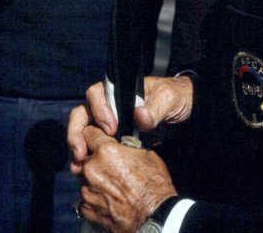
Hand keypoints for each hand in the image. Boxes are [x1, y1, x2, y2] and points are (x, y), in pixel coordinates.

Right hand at [68, 75, 193, 174]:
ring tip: (77, 166)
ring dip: (77, 147)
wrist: (186, 111)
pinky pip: (95, 146)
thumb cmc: (176, 97)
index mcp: (120, 91)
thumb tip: (139, 117)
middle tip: (80, 153)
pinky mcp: (115, 140)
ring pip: (85, 131)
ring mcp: (111, 122)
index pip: (97, 94)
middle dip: (77, 132)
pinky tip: (85, 171)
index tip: (110, 129)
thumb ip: (155, 107)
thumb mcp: (169, 99)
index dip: (98, 110)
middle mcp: (110, 105)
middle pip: (83, 113)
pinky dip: (88, 158)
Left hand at [79, 128, 176, 232]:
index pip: (88, 134)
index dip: (94, 136)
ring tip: (111, 186)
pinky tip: (108, 199)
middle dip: (94, 160)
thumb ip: (126, 148)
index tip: (98, 140)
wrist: (154, 217)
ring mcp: (87, 191)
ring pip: (84, 179)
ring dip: (94, 180)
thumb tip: (122, 148)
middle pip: (84, 158)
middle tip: (109, 166)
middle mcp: (91, 169)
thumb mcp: (146, 155)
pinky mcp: (87, 210)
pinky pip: (85, 199)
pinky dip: (94, 198)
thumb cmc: (154, 185)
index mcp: (105, 151)